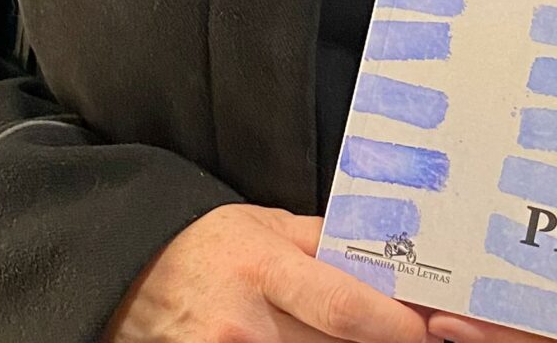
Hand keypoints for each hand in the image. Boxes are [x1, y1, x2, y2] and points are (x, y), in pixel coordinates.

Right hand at [106, 202, 437, 342]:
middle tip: (416, 334)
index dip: (398, 325)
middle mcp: (245, 323)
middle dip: (380, 342)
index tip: (431, 326)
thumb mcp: (264, 226)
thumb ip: (326, 242)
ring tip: (367, 337)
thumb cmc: (204, 247)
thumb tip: (394, 253)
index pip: (346, 308)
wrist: (125, 274)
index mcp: (263, 268)